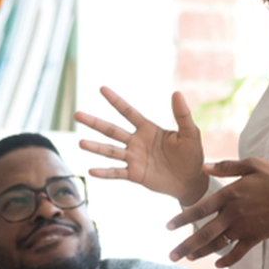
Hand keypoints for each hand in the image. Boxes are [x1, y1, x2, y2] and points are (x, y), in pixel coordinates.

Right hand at [75, 87, 207, 204]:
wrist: (191, 180)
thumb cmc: (192, 154)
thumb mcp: (190, 133)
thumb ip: (182, 115)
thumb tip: (176, 93)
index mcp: (148, 129)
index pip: (129, 112)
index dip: (116, 101)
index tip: (102, 88)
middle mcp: (137, 142)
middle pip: (112, 130)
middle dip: (95, 123)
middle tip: (77, 114)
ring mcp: (134, 158)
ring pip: (111, 151)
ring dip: (96, 147)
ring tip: (81, 142)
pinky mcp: (135, 174)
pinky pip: (117, 173)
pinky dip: (105, 172)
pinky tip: (91, 171)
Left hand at [166, 158, 268, 266]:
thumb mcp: (253, 165)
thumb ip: (227, 166)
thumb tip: (204, 166)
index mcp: (230, 195)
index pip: (200, 209)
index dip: (182, 219)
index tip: (168, 227)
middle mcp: (234, 214)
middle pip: (204, 233)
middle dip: (186, 246)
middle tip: (171, 256)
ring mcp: (244, 227)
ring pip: (218, 244)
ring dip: (201, 253)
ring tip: (188, 258)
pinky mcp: (255, 237)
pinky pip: (238, 252)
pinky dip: (227, 260)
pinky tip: (217, 265)